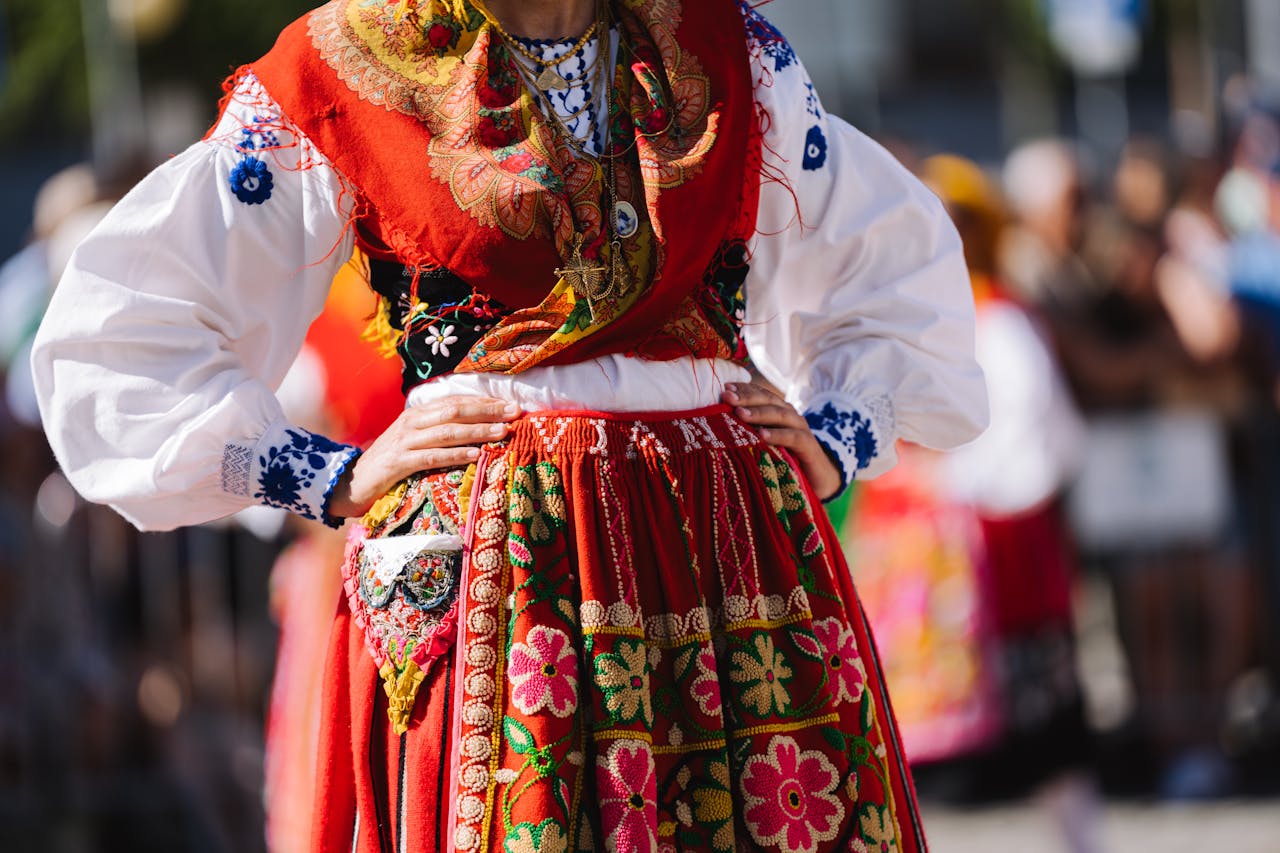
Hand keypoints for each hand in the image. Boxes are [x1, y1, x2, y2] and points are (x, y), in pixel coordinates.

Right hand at [328, 396, 520, 518]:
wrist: (351, 482)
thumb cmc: (389, 464)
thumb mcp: (414, 442)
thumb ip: (438, 433)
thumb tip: (477, 430)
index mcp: (417, 414)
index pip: (456, 401)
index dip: (485, 402)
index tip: (512, 405)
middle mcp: (412, 422)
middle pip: (455, 411)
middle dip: (487, 411)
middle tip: (515, 413)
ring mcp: (404, 441)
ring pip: (446, 431)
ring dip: (477, 431)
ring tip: (502, 433)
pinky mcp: (398, 463)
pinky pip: (431, 456)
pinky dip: (455, 454)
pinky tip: (475, 455)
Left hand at [723, 382, 842, 500]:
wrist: (817, 479)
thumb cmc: (783, 459)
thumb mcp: (762, 443)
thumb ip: (746, 432)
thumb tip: (715, 427)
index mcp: (777, 410)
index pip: (759, 393)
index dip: (743, 389)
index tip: (724, 388)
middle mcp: (789, 414)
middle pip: (767, 399)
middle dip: (746, 397)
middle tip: (727, 397)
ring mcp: (801, 428)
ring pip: (780, 415)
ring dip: (759, 413)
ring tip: (740, 413)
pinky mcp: (809, 446)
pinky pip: (793, 437)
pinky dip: (778, 435)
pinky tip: (762, 436)